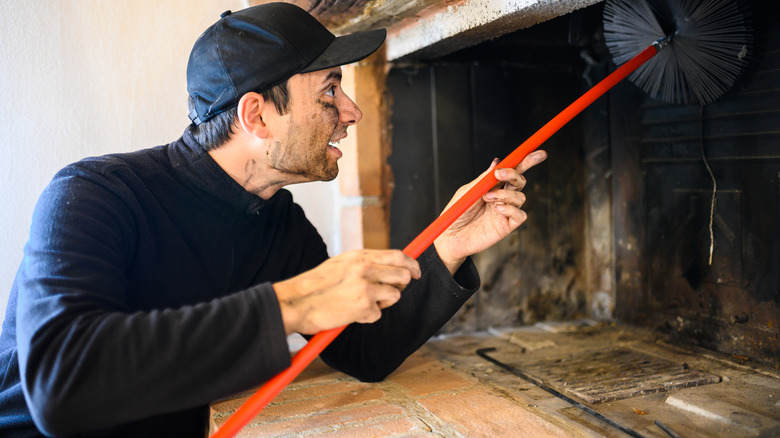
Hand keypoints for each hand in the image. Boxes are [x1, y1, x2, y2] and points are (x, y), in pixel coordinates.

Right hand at [273, 249, 420, 334]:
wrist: (297, 302)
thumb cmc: (316, 285)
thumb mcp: (341, 264)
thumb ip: (364, 263)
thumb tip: (389, 265)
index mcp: (360, 256)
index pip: (397, 255)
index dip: (411, 264)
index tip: (416, 272)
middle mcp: (365, 269)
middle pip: (403, 275)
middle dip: (401, 285)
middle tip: (389, 292)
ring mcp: (366, 288)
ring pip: (395, 296)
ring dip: (383, 302)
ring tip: (363, 303)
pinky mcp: (364, 307)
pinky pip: (379, 314)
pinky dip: (367, 316)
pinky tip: (351, 313)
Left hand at [433, 150, 547, 273]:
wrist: (451, 236)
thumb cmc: (457, 213)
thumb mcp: (468, 191)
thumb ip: (484, 179)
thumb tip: (497, 162)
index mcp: (493, 186)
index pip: (513, 170)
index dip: (526, 161)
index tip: (538, 153)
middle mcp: (502, 197)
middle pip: (520, 181)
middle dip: (514, 174)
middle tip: (499, 175)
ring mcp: (506, 211)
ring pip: (520, 197)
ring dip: (505, 194)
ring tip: (487, 198)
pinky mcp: (507, 226)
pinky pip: (520, 215)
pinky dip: (511, 209)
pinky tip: (498, 209)